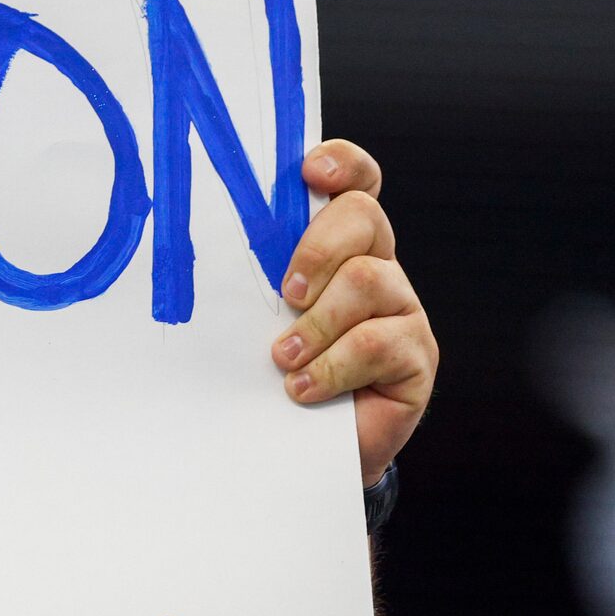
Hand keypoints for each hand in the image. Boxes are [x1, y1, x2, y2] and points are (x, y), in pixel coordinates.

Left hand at [270, 141, 438, 487]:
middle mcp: (376, 266)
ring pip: (368, 280)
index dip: (341, 164)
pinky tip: (302, 389)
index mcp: (337, 246)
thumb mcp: (251, 320)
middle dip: (318, 248)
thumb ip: (248, 280)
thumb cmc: (265, 376)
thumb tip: (196, 245)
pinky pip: (379, 341)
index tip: (308, 171)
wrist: (295, 450)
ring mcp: (402, 309)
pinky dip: (332, 366)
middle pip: (364, 216)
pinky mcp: (418, 356)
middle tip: (285, 294)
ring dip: (317, 323)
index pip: (355, 182)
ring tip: (283, 359)